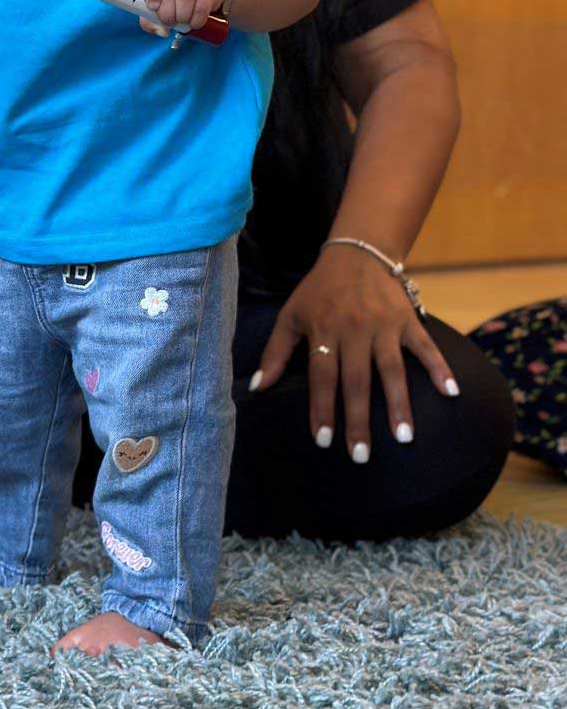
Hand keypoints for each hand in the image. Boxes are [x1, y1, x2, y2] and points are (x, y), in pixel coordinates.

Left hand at [137, 0, 226, 36]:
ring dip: (182, 16)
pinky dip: (196, 18)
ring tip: (181, 21)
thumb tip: (162, 31)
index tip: (153, 7)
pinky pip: (203, 3)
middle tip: (169, 21)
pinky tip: (193, 21)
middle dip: (167, 13)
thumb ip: (150, 19)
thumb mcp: (157, 2)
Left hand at [249, 246, 460, 460]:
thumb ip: (275, 352)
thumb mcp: (291, 315)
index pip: (322, 375)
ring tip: (403, 437)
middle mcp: (354, 329)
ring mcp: (384, 324)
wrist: (357, 252)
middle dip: (359, 420)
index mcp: (324, 330)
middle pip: (356, 380)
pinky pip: (425, 346)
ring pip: (392, 369)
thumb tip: (256, 388)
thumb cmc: (319, 290)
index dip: (322, 408)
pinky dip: (439, 367)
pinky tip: (450, 392)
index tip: (324, 441)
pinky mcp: (408, 319)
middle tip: (361, 455)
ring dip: (399, 404)